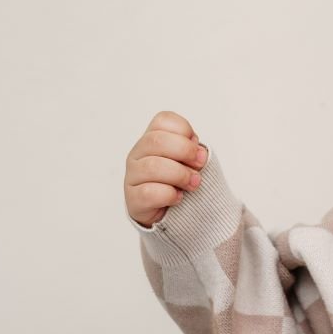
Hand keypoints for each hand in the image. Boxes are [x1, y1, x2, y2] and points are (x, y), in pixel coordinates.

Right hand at [123, 110, 209, 228]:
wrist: (170, 213)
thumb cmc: (180, 182)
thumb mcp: (191, 162)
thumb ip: (195, 152)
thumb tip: (199, 153)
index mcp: (152, 138)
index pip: (163, 120)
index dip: (185, 130)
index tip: (197, 146)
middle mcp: (138, 154)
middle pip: (156, 140)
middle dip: (185, 151)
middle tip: (199, 165)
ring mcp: (133, 176)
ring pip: (153, 166)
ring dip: (181, 175)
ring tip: (193, 184)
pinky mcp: (133, 199)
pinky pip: (149, 193)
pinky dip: (170, 195)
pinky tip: (178, 197)